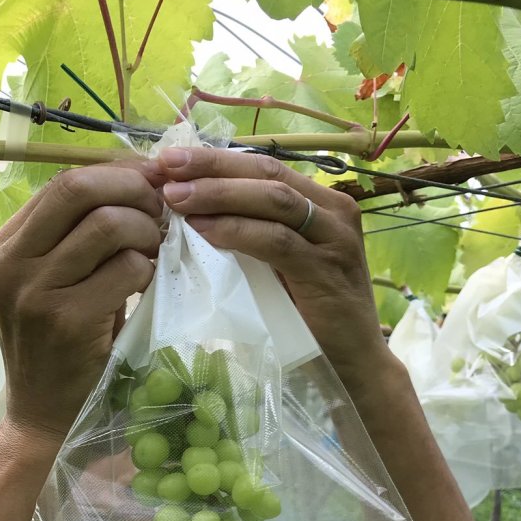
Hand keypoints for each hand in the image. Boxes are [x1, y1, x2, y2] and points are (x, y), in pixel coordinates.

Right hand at [0, 161, 164, 443]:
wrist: (43, 417)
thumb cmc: (59, 346)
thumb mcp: (55, 282)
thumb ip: (81, 235)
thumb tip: (142, 180)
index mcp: (4, 245)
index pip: (64, 181)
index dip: (118, 175)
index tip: (153, 184)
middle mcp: (9, 262)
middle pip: (79, 189)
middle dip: (133, 192)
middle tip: (162, 215)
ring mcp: (34, 291)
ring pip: (108, 226)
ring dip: (146, 234)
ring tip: (155, 255)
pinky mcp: (66, 320)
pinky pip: (125, 269)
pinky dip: (148, 272)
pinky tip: (149, 288)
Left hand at [158, 146, 389, 383]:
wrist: (355, 362)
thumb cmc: (312, 315)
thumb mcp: (283, 264)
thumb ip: (256, 234)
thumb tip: (195, 212)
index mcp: (323, 202)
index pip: (265, 166)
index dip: (217, 158)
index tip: (171, 159)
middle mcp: (334, 211)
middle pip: (267, 172)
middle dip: (212, 165)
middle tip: (166, 166)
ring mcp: (335, 238)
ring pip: (273, 199)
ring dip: (219, 194)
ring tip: (176, 198)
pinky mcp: (326, 270)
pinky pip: (276, 241)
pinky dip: (236, 231)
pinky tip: (203, 230)